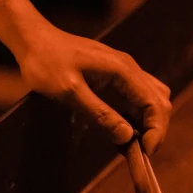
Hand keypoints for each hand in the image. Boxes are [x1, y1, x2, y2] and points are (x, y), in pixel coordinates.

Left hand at [17, 24, 170, 154]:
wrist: (33, 40)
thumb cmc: (46, 63)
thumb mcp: (69, 92)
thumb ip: (100, 114)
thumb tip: (126, 137)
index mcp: (122, 70)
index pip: (155, 104)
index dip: (156, 131)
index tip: (145, 153)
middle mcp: (129, 67)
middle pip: (159, 101)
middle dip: (154, 129)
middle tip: (138, 152)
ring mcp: (123, 69)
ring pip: (151, 97)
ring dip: (147, 121)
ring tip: (129, 142)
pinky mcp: (114, 73)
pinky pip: (137, 94)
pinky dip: (136, 113)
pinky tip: (120, 125)